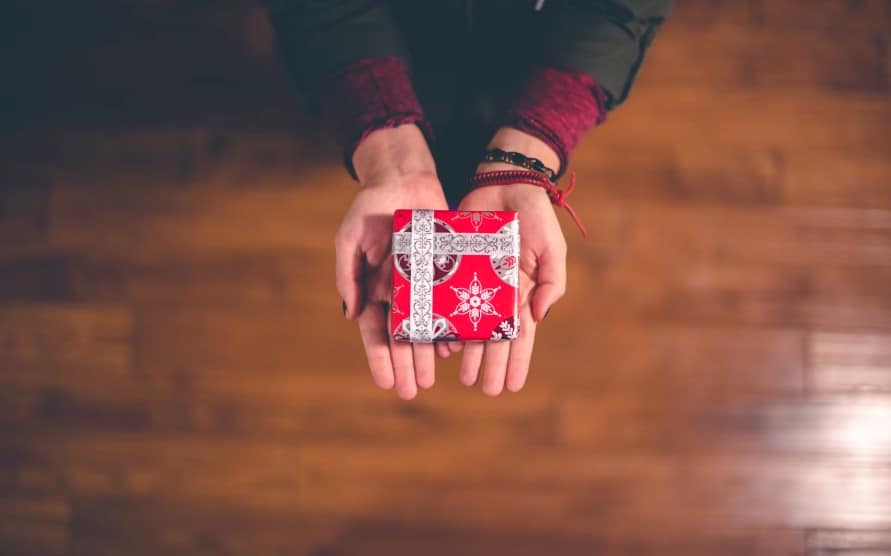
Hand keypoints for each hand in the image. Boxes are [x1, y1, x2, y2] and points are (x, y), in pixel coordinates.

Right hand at [336, 124, 448, 399]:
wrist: (405, 180)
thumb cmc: (372, 207)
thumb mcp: (351, 237)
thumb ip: (348, 274)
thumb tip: (351, 314)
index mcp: (374, 289)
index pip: (376, 331)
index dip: (380, 358)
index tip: (386, 383)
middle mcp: (400, 293)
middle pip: (402, 338)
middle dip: (406, 365)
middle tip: (413, 390)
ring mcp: (424, 285)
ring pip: (426, 327)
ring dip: (427, 354)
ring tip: (431, 377)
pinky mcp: (446, 273)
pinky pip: (450, 305)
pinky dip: (452, 326)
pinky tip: (455, 347)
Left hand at [452, 128, 567, 394]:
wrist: (503, 183)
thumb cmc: (533, 216)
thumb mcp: (551, 248)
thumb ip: (551, 282)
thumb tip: (539, 316)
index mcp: (522, 293)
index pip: (520, 336)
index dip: (517, 361)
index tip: (513, 386)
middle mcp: (497, 294)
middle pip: (493, 338)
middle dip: (491, 365)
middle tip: (485, 389)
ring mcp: (474, 283)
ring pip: (469, 325)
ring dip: (468, 352)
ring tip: (462, 376)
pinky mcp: (452, 268)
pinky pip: (446, 300)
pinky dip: (445, 321)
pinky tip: (442, 343)